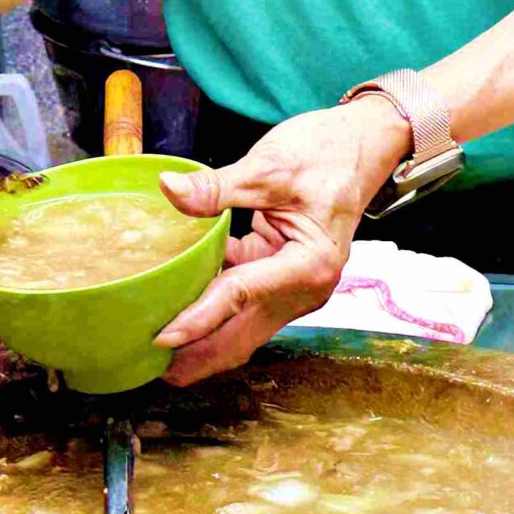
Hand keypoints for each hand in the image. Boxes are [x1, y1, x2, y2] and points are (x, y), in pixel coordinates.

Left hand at [150, 96, 412, 386]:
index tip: (162, 336)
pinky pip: (243, 302)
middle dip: (200, 355)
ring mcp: (294, 286)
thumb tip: (170, 189)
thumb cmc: (328, 153)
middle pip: (245, 333)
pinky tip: (179, 309)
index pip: (242, 296)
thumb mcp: (269, 167)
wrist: (361, 144)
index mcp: (309, 263)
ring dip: (205, 340)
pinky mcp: (281, 276)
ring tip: (159, 355)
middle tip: (151, 369)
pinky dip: (213, 309)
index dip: (199, 318)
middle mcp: (306, 287)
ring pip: (243, 326)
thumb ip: (218, 187)